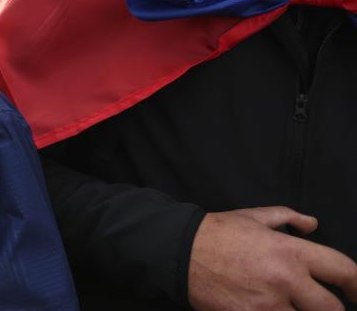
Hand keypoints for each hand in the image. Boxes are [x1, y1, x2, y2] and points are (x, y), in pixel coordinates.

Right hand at [188, 206, 356, 310]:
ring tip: (291, 306)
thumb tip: (313, 224)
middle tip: (323, 306)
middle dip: (331, 309)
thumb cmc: (217, 233)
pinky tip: (267, 309)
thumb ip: (288, 218)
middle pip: (332, 309)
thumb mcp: (254, 217)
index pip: (343, 271)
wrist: (178, 252)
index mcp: (290, 251)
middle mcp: (285, 279)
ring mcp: (267, 304)